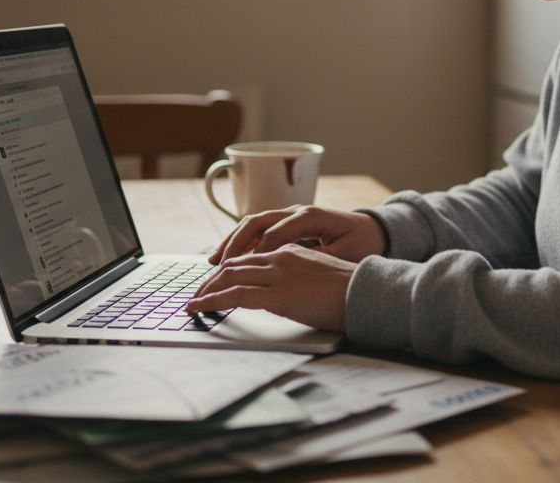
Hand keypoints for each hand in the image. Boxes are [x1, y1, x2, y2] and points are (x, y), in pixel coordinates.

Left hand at [187, 244, 353, 331]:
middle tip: (197, 293)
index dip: (229, 269)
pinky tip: (200, 309)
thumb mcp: (318, 276)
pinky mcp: (276, 295)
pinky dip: (212, 301)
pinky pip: (234, 295)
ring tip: (194, 302)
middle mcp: (280, 257)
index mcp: (291, 250)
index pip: (250, 256)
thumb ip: (296, 278)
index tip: (216, 281)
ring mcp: (277, 274)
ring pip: (229, 277)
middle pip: (234, 264)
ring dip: (206, 290)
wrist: (365, 293)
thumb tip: (282, 294)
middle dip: (211, 280)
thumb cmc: (349, 290)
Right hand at [208, 206, 386, 265]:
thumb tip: (297, 266)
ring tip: (214, 261)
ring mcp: (289, 215)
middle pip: (258, 221)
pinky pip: (257, 230)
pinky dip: (241, 242)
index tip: (245, 270)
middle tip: (220, 265)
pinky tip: (227, 258)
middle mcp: (296, 211)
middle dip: (236, 242)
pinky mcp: (286, 223)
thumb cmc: (361, 242)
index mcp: (311, 216)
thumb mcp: (346, 252)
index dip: (259, 251)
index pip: (277, 232)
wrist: (371, 230)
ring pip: (253, 223)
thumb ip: (321, 257)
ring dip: (232, 241)